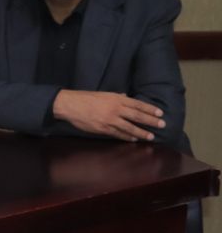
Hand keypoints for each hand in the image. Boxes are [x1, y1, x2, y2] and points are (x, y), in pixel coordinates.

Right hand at [51, 90, 165, 141]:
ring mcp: (110, 120)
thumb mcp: (103, 94)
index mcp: (116, 99)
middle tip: (162, 125)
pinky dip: (127, 137)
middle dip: (151, 121)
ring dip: (142, 132)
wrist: (70, 105)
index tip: (160, 113)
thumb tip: (127, 97)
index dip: (150, 109)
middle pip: (137, 116)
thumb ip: (117, 97)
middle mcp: (115, 109)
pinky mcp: (103, 129)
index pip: (138, 104)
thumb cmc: (85, 98)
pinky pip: (118, 134)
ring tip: (151, 136)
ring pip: (130, 127)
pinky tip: (134, 139)